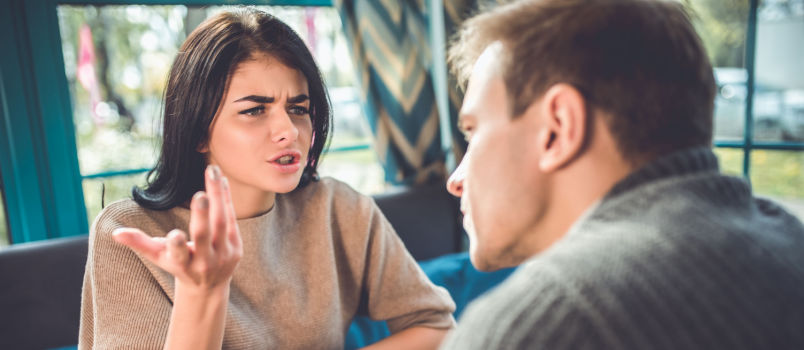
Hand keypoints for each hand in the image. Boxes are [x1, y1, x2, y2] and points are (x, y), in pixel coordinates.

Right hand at [113, 165, 242, 291]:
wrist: (209, 286)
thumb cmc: (179, 265)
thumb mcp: (159, 256)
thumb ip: (140, 243)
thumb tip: (116, 233)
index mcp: (182, 264)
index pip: (179, 255)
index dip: (177, 246)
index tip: (174, 234)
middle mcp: (204, 261)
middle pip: (203, 236)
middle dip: (201, 216)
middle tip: (200, 195)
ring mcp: (223, 254)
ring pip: (221, 223)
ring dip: (218, 196)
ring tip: (211, 171)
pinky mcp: (237, 247)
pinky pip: (231, 219)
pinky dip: (226, 199)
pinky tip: (221, 179)